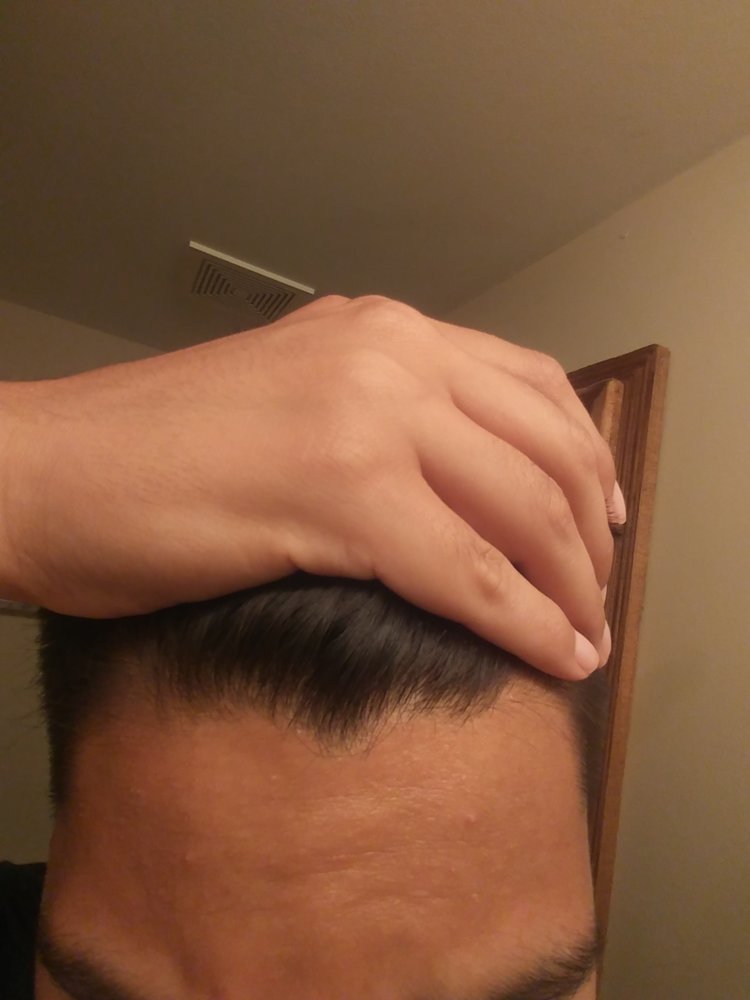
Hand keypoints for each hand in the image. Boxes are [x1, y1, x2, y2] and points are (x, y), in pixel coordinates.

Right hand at [0, 295, 619, 677]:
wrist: (42, 470)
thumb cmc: (148, 451)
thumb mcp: (288, 399)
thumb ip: (373, 410)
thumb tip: (451, 470)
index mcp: (376, 329)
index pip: (528, 384)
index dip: (584, 456)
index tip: (603, 519)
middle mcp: (385, 353)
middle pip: (543, 445)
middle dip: (588, 533)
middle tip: (597, 590)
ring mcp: (363, 416)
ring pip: (522, 507)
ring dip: (571, 582)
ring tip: (585, 633)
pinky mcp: (337, 492)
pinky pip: (468, 571)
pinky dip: (526, 621)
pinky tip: (555, 655)